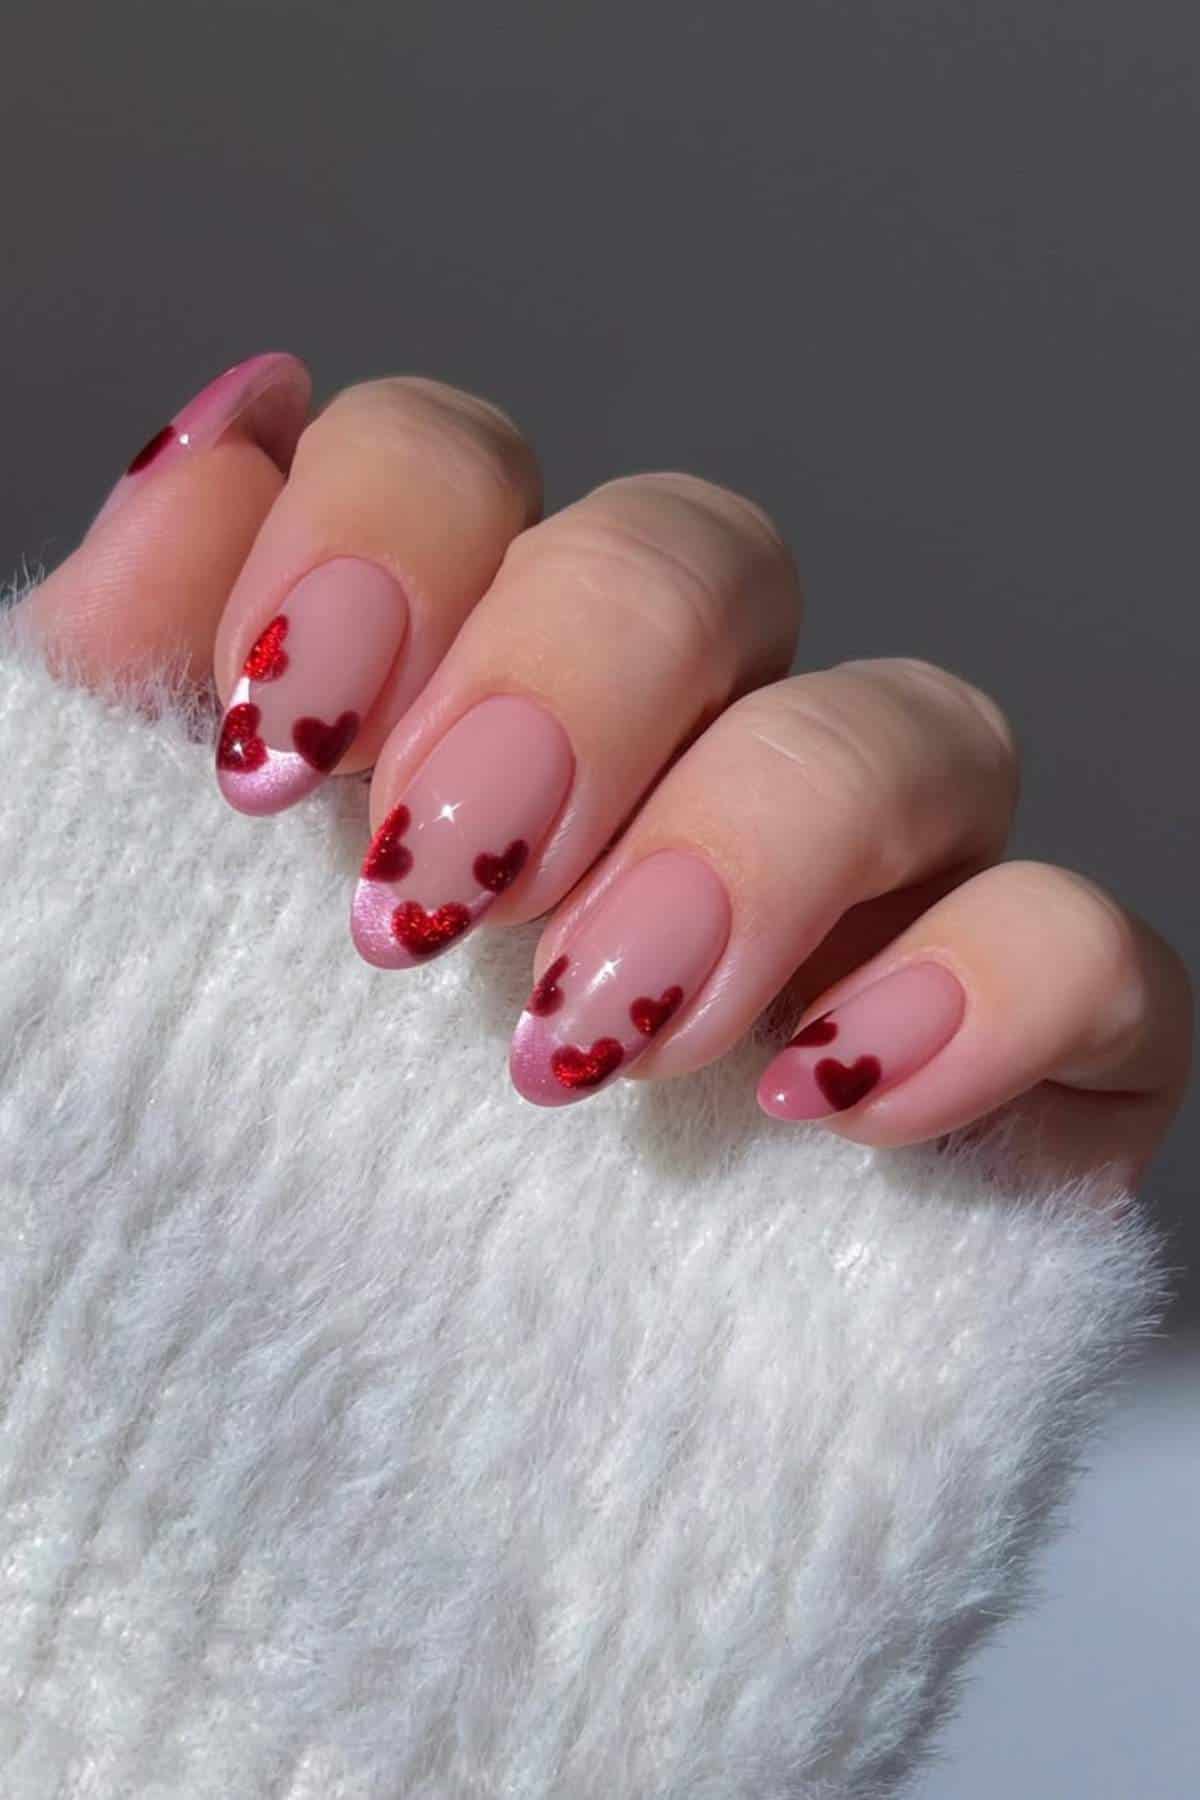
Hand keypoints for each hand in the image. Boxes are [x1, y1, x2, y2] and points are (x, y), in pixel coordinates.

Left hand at [21, 352, 1192, 1197]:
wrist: (308, 1532)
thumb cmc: (176, 1228)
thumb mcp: (98, 949)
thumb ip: (122, 686)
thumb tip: (220, 432)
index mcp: (442, 709)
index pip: (462, 471)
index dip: (385, 533)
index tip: (279, 749)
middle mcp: (660, 775)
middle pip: (701, 556)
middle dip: (573, 682)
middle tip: (432, 901)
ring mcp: (847, 917)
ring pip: (917, 724)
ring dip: (763, 836)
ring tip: (598, 1036)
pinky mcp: (1001, 1080)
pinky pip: (1093, 953)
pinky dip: (995, 989)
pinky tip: (829, 1097)